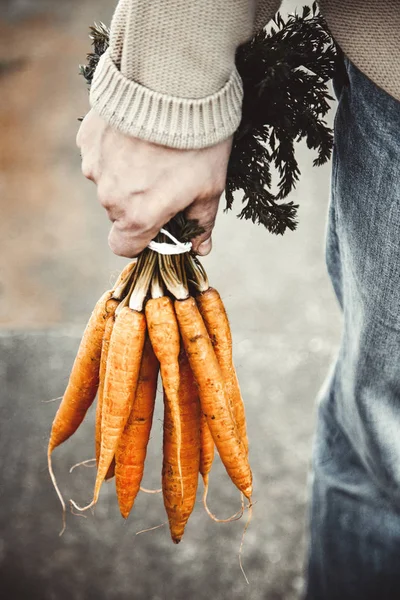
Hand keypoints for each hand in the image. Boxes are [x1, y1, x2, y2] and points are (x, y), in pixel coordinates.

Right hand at [77, 110, 232, 256]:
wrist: (173, 84)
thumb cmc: (198, 142)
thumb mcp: (210, 188)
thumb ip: (202, 224)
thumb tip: (200, 247)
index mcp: (138, 216)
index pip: (124, 247)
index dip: (141, 241)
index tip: (157, 226)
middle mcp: (110, 196)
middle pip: (119, 214)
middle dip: (139, 203)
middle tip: (165, 178)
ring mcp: (95, 166)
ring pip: (109, 183)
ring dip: (127, 175)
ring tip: (153, 150)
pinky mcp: (88, 140)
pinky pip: (100, 155)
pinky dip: (116, 151)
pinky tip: (137, 133)